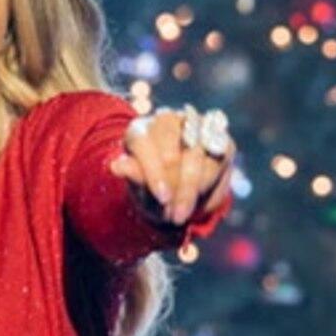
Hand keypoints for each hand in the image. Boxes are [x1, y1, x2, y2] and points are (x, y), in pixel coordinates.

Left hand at [109, 104, 235, 224]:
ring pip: (198, 155)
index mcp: (138, 130)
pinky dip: (212, 181)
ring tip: (186, 212)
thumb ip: (134, 175)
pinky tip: (202, 197)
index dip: (154, 173)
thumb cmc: (152, 188)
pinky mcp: (218, 136)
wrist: (178, 191)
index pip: (144, 145)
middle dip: (176, 187)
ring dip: (194, 188)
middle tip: (175, 215)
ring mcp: (194, 125)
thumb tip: (116, 166)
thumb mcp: (140, 187)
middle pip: (173, 152)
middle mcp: (166, 120)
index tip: (162, 198)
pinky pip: (219, 157)